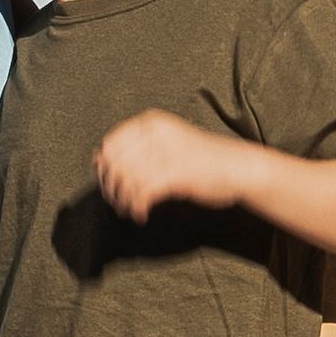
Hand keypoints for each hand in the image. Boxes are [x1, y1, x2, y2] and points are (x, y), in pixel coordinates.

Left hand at [94, 109, 251, 221]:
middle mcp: (157, 132)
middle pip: (114, 162)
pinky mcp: (176, 173)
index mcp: (152, 122)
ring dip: (123, 201)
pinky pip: (142, 193)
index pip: (111, 142)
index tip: (109, 185)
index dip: (105, 167)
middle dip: (110, 188)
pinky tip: (142, 215)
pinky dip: (136, 207)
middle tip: (118, 203)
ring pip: (125, 180)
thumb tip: (97, 159)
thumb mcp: (166, 142)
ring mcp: (167, 151)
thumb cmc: (201, 158)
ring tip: (130, 210)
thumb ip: (135, 147)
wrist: (238, 167)